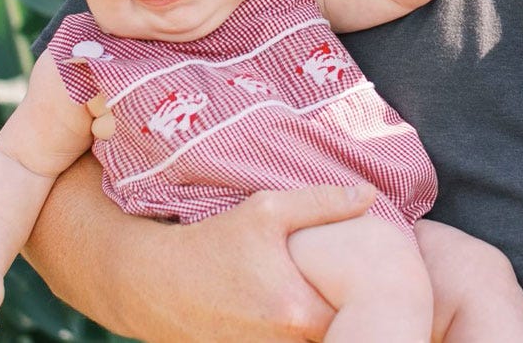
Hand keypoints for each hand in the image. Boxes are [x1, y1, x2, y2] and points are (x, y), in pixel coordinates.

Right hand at [23, 154, 375, 342]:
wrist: (152, 283)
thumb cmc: (211, 242)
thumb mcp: (266, 210)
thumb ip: (323, 203)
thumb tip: (370, 195)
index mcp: (297, 309)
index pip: (359, 313)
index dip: (368, 294)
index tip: (368, 275)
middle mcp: (286, 342)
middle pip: (339, 332)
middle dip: (347, 310)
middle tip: (346, 283)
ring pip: (316, 340)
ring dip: (323, 321)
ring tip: (321, 292)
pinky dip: (297, 328)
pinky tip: (294, 305)